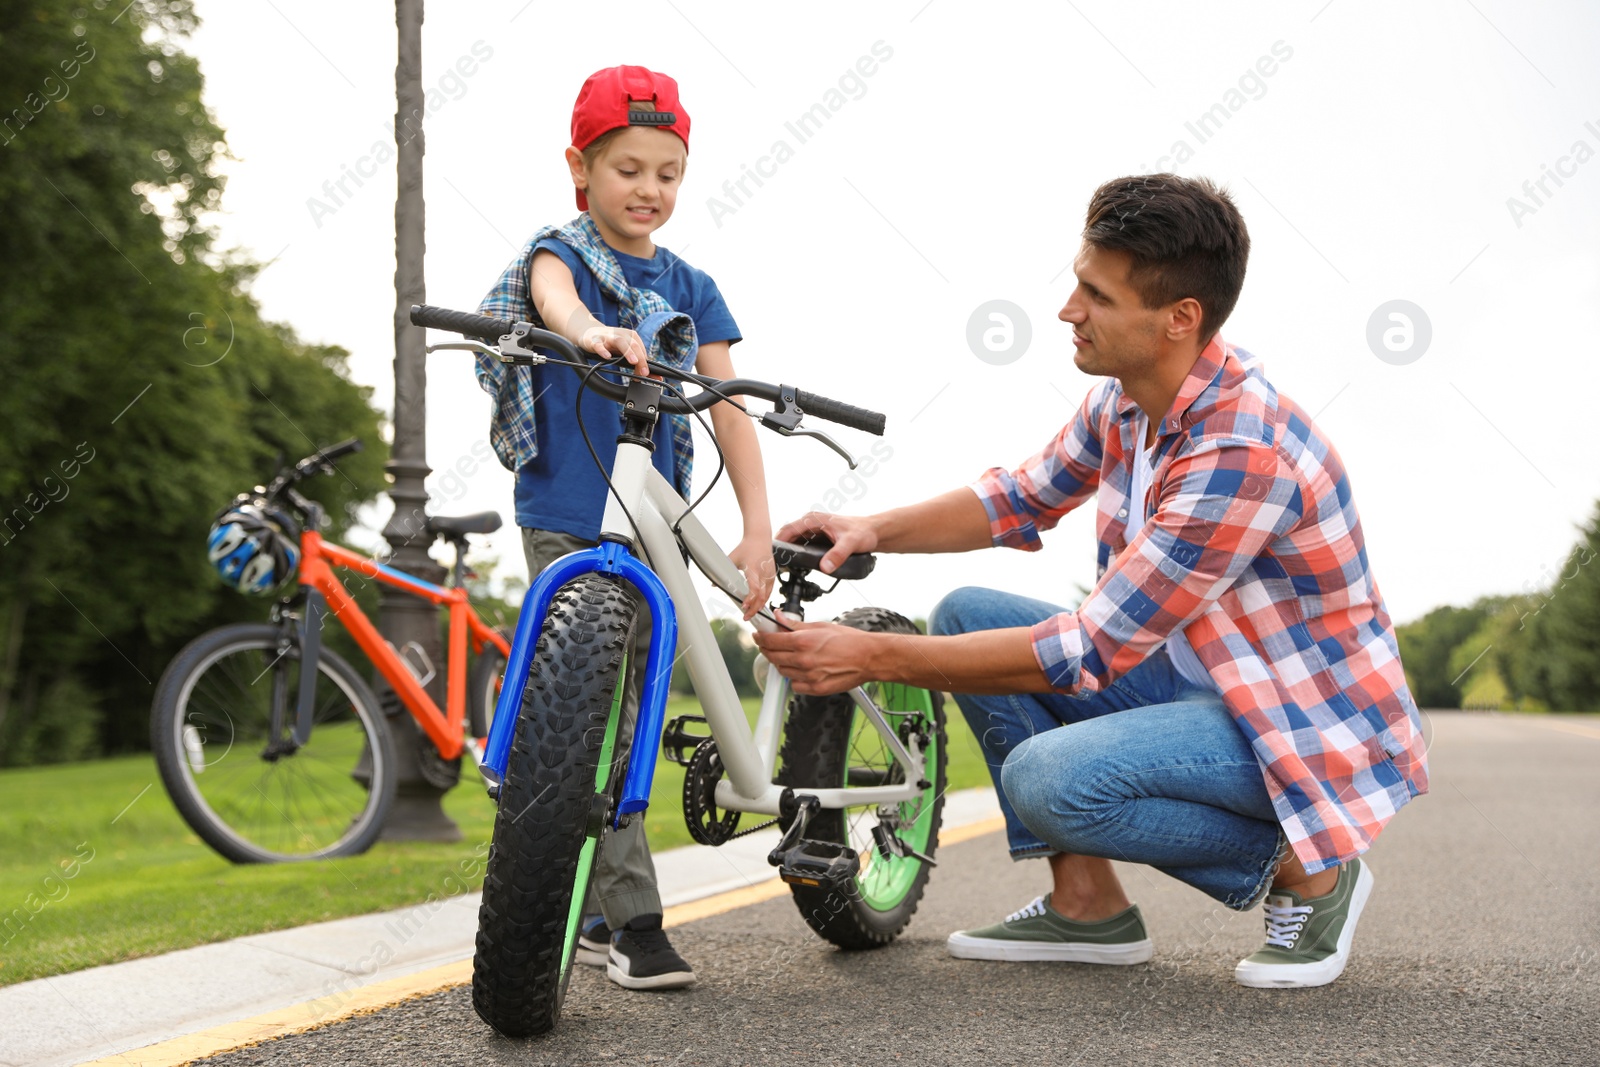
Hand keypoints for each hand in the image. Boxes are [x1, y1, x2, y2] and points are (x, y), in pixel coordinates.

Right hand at [578, 325, 648, 371]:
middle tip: (644, 372)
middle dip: (641, 358)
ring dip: (628, 351)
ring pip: (620, 341)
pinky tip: (607, 356)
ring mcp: (607, 337)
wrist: (590, 333)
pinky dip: (603, 350)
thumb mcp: (624, 351)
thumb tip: (651, 375)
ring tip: (633, 362)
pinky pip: (598, 344)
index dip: (645, 362)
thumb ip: (636, 363)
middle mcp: (620, 335)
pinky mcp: (594, 340)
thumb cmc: (610, 344)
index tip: (646, 374)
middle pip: (634, 344)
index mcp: (630, 336)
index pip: (641, 349)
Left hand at [728, 533, 775, 620]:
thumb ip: (722, 571)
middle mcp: (763, 573)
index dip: (750, 600)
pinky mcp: (772, 576)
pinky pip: (770, 591)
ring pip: (767, 596)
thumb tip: (713, 584)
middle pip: (762, 597)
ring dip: (759, 606)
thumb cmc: (746, 547)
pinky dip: (764, 600)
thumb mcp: (732, 558)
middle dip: (754, 609)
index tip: (743, 607)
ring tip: (751, 613)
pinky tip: (758, 605)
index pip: (754, 589)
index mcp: (753, 569)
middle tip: (746, 617)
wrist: (759, 538)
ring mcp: (769, 575)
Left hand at [751, 616, 877, 694]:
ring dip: (781, 663)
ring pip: (782, 671)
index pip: (771, 641)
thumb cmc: (849, 641)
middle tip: (768, 645)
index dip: (761, 637)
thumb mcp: (821, 626)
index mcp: (803, 642)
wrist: (868, 658)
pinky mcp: (815, 688)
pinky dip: (794, 678)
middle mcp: (803, 660)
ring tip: (789, 656)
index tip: (758, 635)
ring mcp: (809, 676)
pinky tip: (802, 670)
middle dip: (767, 649)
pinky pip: (795, 685)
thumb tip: (779, 617)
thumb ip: (796, 624)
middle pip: (772, 657)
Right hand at [774, 511, 878, 574]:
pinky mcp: (817, 537)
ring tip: (784, 566)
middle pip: (788, 535)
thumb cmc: (863, 531)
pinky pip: (802, 545)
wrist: (873, 532)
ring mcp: (814, 529)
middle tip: (776, 564)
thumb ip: (838, 555)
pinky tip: (797, 564)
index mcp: (814, 519)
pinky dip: (798, 553)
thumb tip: (825, 567)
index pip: (788, 529)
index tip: (771, 554)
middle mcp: (811, 522)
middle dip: (781, 549)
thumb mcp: (850, 544)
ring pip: (795, 541)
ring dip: (789, 552)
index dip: (778, 542)